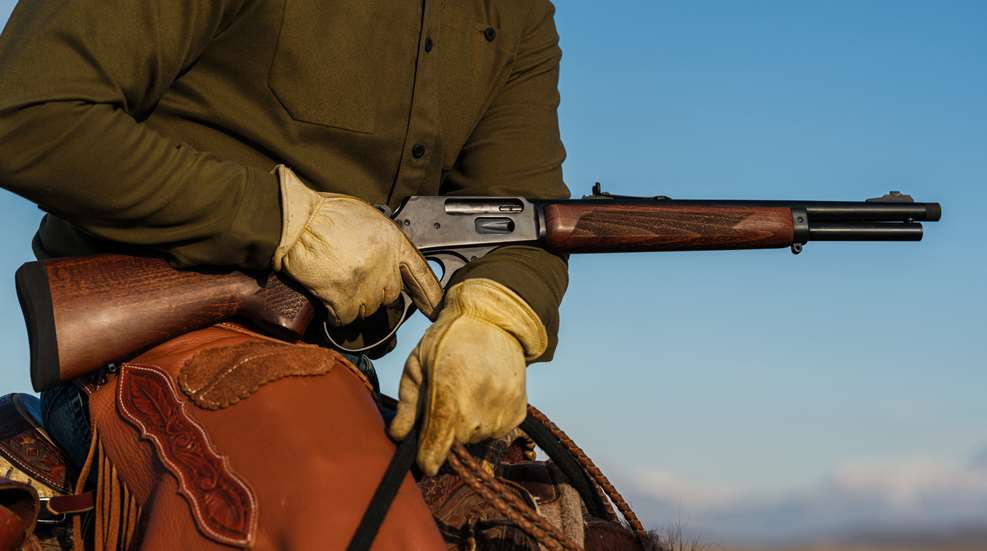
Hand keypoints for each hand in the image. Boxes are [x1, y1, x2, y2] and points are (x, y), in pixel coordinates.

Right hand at [272, 165, 441, 325]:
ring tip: (339, 285)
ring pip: (369, 309)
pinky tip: (329, 303)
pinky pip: (346, 317)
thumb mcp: (367, 218)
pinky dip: (337, 314)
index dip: (429, 295)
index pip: (421, 274)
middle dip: (376, 293)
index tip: (433, 309)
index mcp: (393, 241)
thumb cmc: (325, 214)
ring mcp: (365, 282)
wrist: (297, 220)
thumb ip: (383, 242)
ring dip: (355, 303)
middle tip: (357, 282)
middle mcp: (384, 264)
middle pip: (391, 295)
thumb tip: (387, 261)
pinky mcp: (343, 296)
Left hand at [389, 278, 547, 475]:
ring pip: (476, 439)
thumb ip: (408, 405)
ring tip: (467, 394)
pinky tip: (484, 395)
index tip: (423, 459)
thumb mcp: (416, 365)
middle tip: (445, 403)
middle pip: (455, 446)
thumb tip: (398, 436)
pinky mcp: (517, 414)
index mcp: (448, 397)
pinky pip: (496, 432)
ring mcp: (501, 413)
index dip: (426, 459)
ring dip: (467, 427)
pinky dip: (487, 421)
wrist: (492, 322)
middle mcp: (477, 411)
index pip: (435, 450)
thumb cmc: (447, 341)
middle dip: (445, 433)